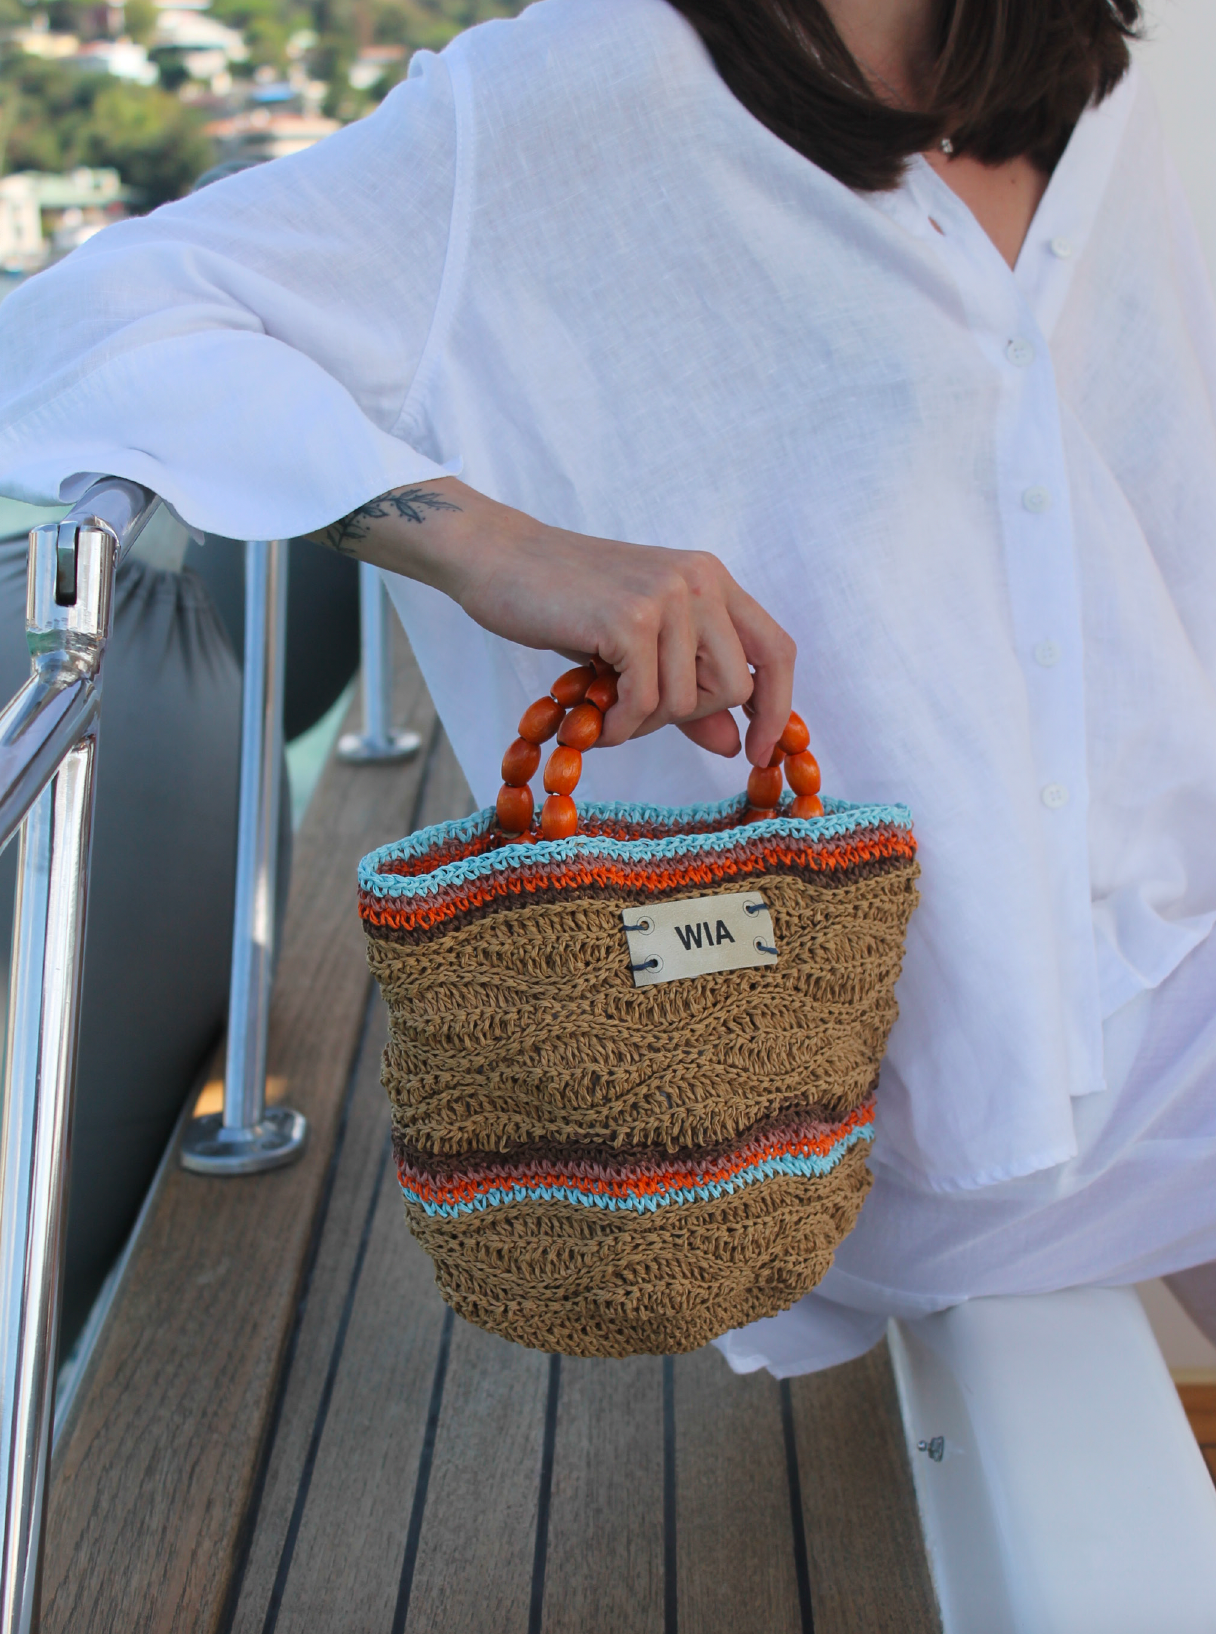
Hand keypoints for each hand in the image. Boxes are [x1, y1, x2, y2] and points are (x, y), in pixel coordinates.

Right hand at [308, 478, 795, 765]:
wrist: (499, 560)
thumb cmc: (567, 602)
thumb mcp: (640, 646)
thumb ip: (691, 690)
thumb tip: (735, 745)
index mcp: (712, 580)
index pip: (777, 651)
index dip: (777, 708)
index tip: (756, 751)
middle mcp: (699, 580)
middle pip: (735, 685)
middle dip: (689, 717)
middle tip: (637, 712)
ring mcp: (666, 596)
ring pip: (686, 700)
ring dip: (643, 722)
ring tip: (605, 705)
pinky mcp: (628, 620)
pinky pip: (644, 702)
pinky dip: (619, 725)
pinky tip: (595, 717)